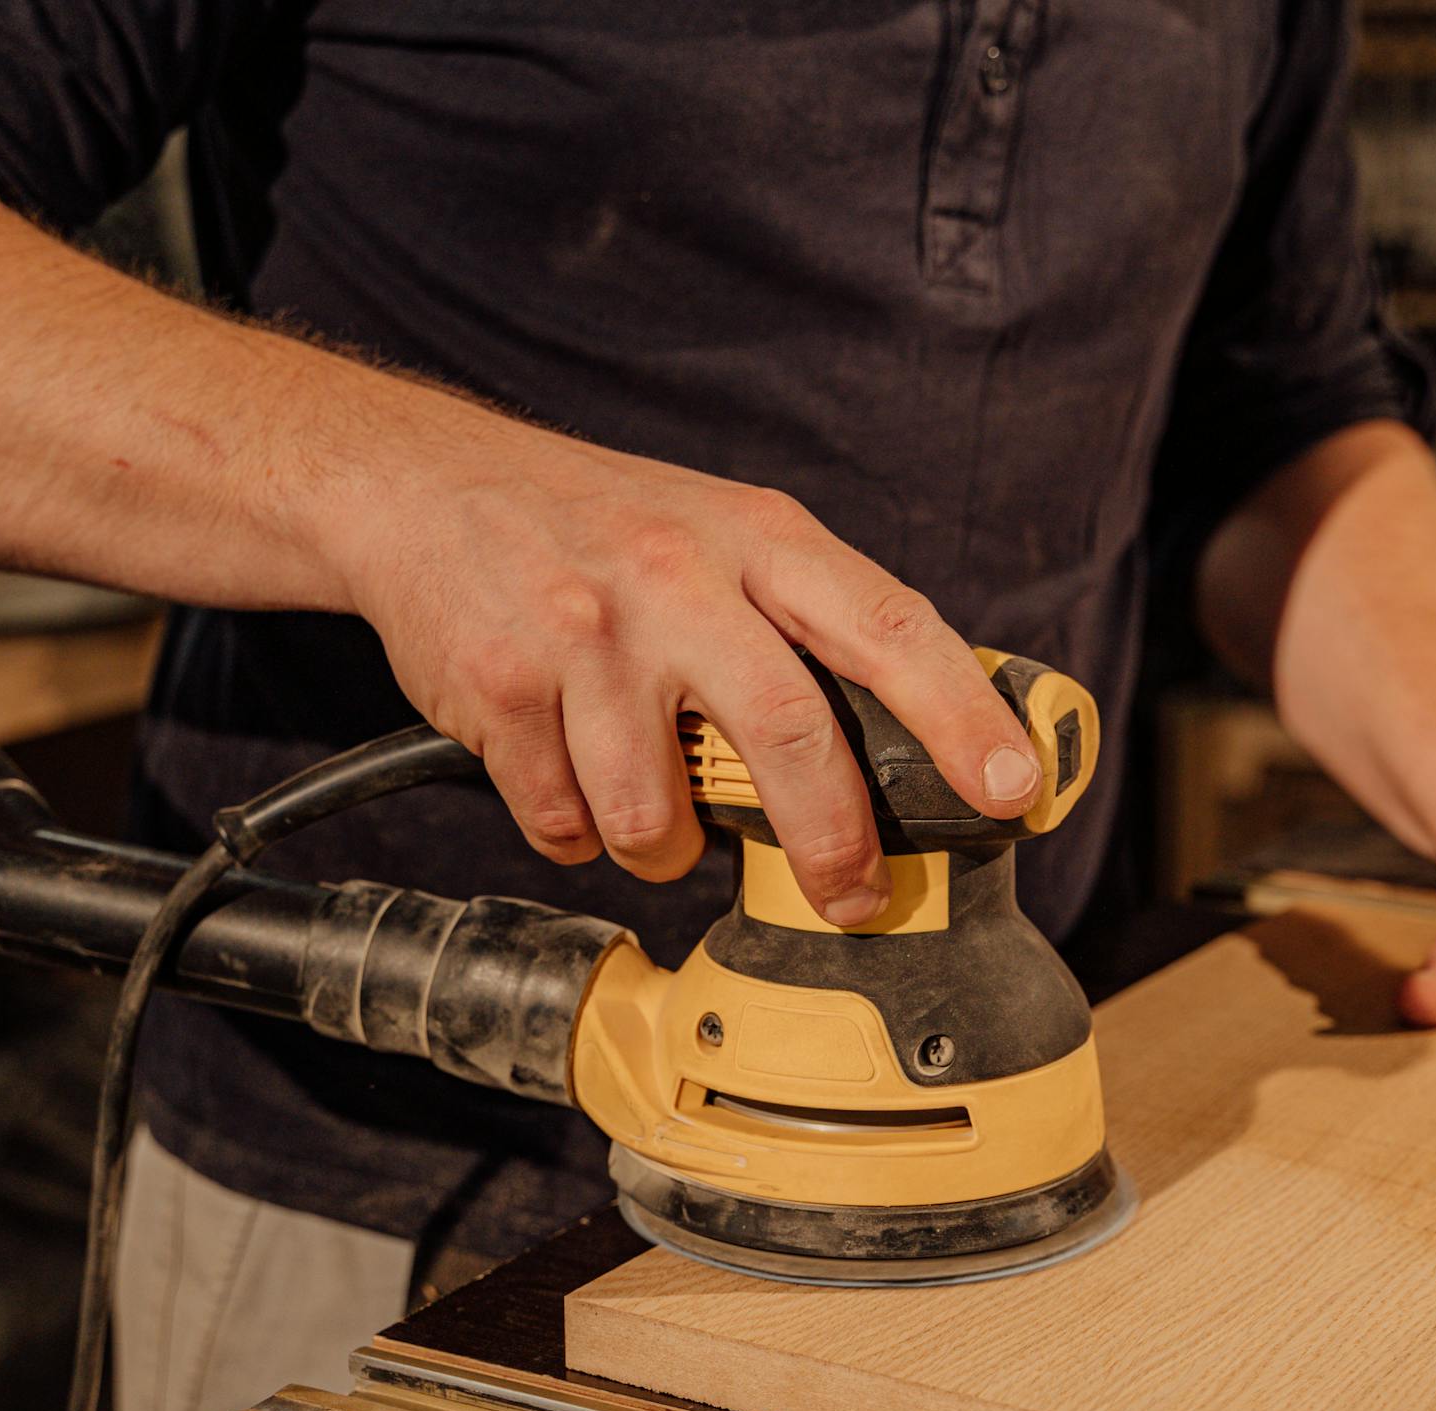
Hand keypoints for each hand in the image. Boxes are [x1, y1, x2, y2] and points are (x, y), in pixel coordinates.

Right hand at [336, 407, 1038, 923]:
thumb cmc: (597, 525)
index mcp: (756, 537)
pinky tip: (572, 780)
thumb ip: (808, 617)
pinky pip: (565, 824)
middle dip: (832, 843)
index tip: (1012, 787)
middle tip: (852, 897)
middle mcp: (677, 579)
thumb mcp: (722, 530)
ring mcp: (586, 637)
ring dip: (665, 848)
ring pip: (657, 814)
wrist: (423, 488)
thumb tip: (922, 732)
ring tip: (655, 817)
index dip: (960, 715)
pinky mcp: (501, 691)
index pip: (886, 626)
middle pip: (790, 735)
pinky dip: (577, 832)